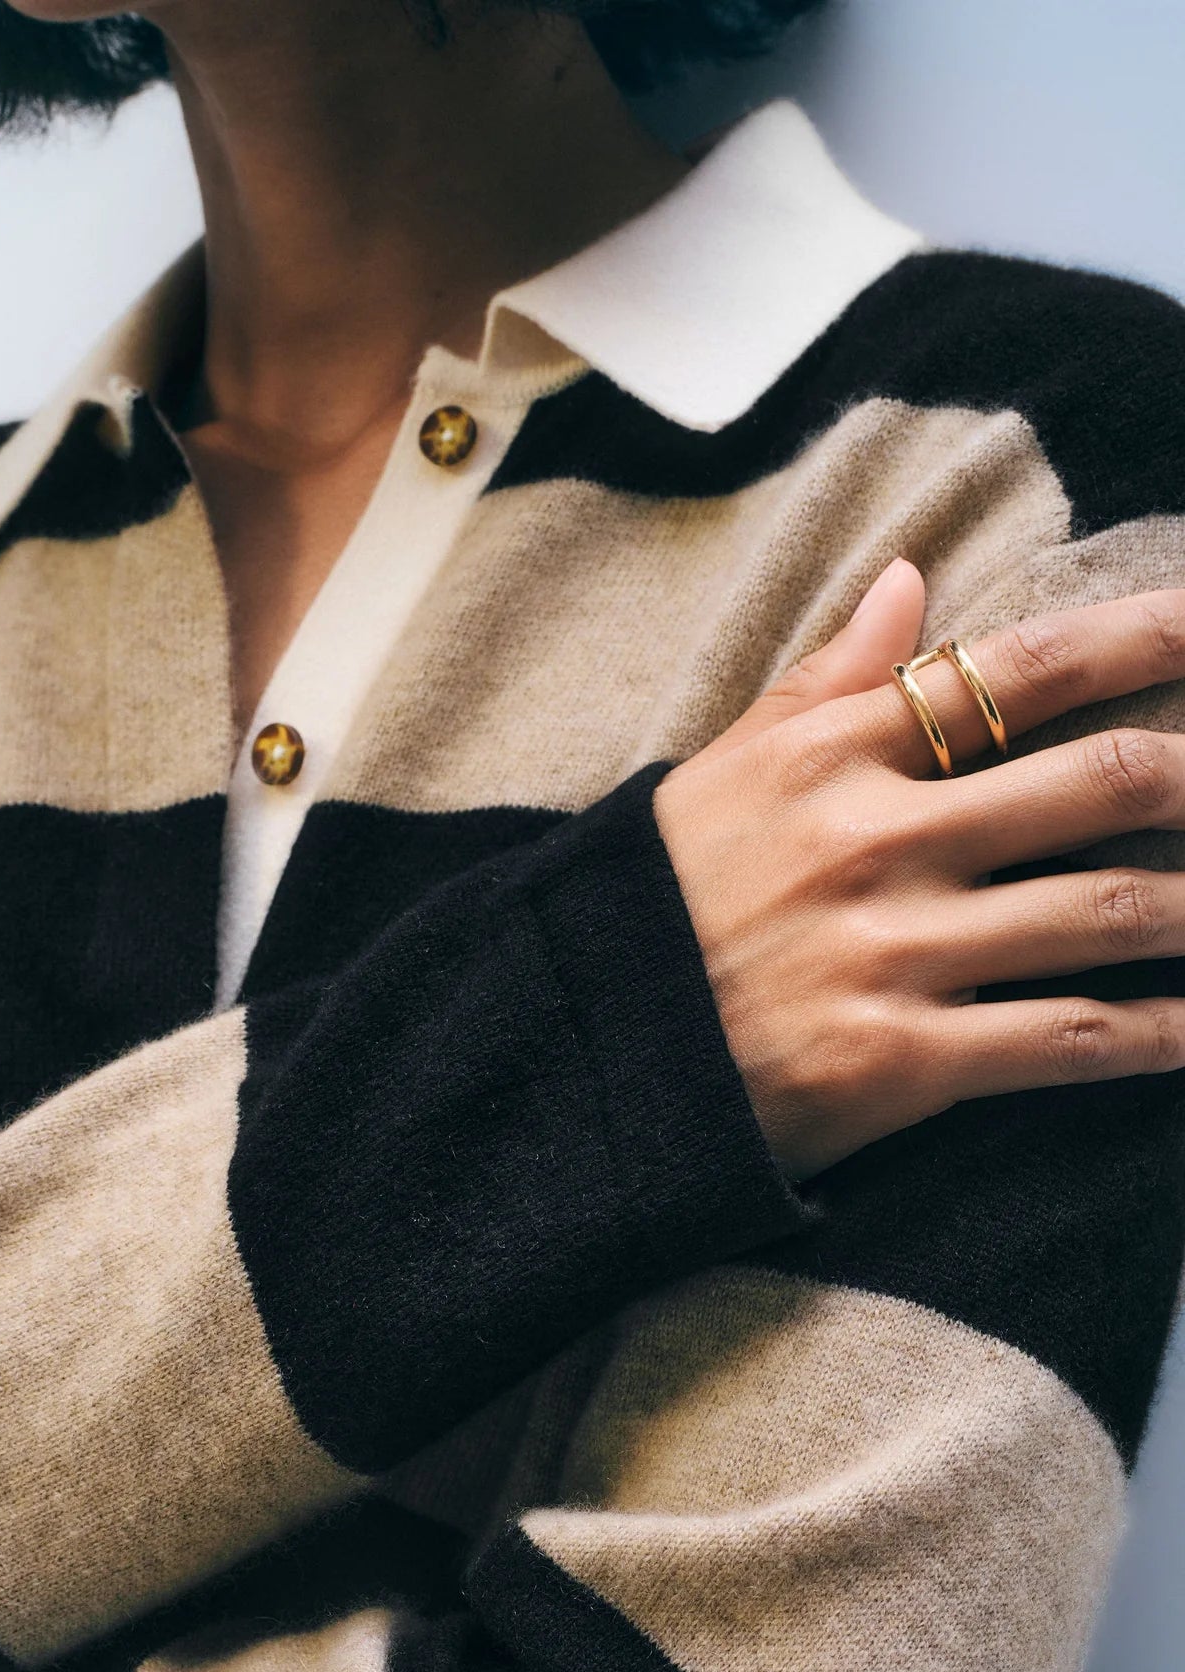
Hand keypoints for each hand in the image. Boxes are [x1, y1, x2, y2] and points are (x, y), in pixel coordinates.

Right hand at [655, 563, 1184, 1179]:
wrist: (581, 1049)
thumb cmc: (659, 900)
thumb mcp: (725, 769)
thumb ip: (828, 678)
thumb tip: (911, 577)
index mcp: (831, 754)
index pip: (1016, 670)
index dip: (1139, 638)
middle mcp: (872, 839)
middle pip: (1094, 778)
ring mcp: (891, 950)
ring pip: (1105, 909)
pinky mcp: (899, 1058)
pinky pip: (1068, 1037)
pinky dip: (1161, 1034)